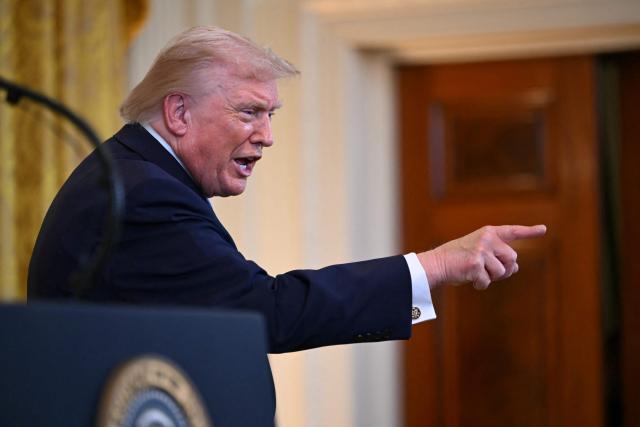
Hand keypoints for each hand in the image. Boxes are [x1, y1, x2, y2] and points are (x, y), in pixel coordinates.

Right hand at [417, 225, 546, 289]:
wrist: (436, 263)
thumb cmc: (458, 259)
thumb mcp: (479, 252)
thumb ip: (498, 256)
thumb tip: (516, 268)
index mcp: (489, 233)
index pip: (512, 231)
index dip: (529, 231)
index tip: (543, 229)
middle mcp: (487, 239)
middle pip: (513, 259)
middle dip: (505, 269)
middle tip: (487, 270)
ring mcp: (481, 250)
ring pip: (502, 272)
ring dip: (491, 278)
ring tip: (475, 272)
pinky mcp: (475, 264)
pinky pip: (487, 282)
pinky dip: (479, 285)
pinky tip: (469, 279)